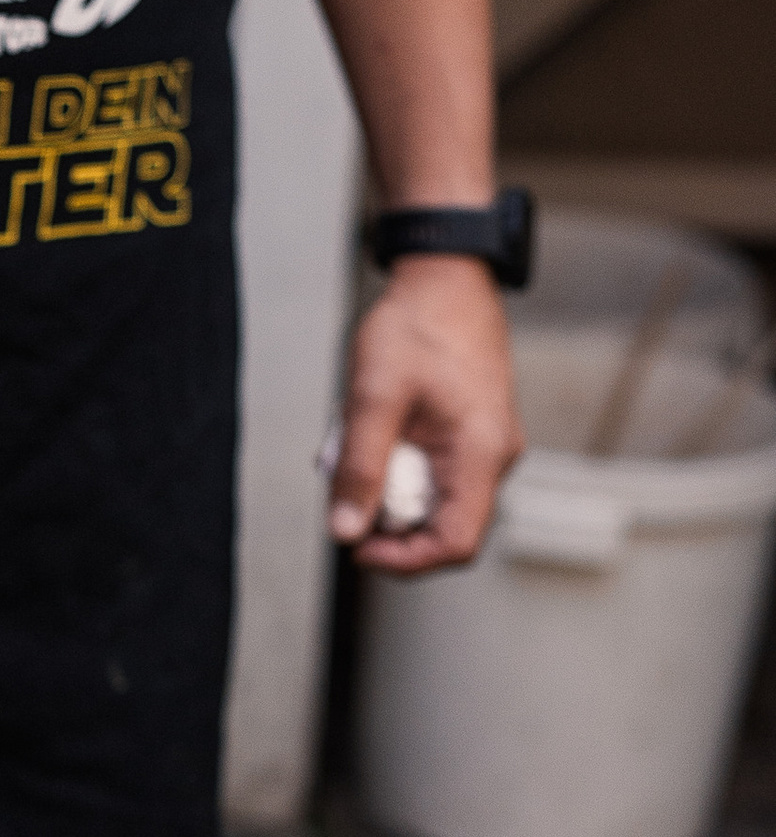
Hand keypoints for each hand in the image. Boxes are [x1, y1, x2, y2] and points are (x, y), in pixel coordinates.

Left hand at [328, 254, 523, 575]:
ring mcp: (483, 447)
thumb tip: (344, 531)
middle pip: (443, 528)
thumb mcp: (373, 397)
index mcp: (482, 454)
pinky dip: (396, 467)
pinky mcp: (468, 435)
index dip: (403, 559)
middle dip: (388, 523)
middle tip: (345, 493)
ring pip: (433, 501)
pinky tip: (371, 438)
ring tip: (352, 456)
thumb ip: (359, 466)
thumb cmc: (416, 325)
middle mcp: (493, 458)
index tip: (356, 545)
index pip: (455, 543)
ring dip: (387, 492)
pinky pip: (432, 473)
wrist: (445, 277)